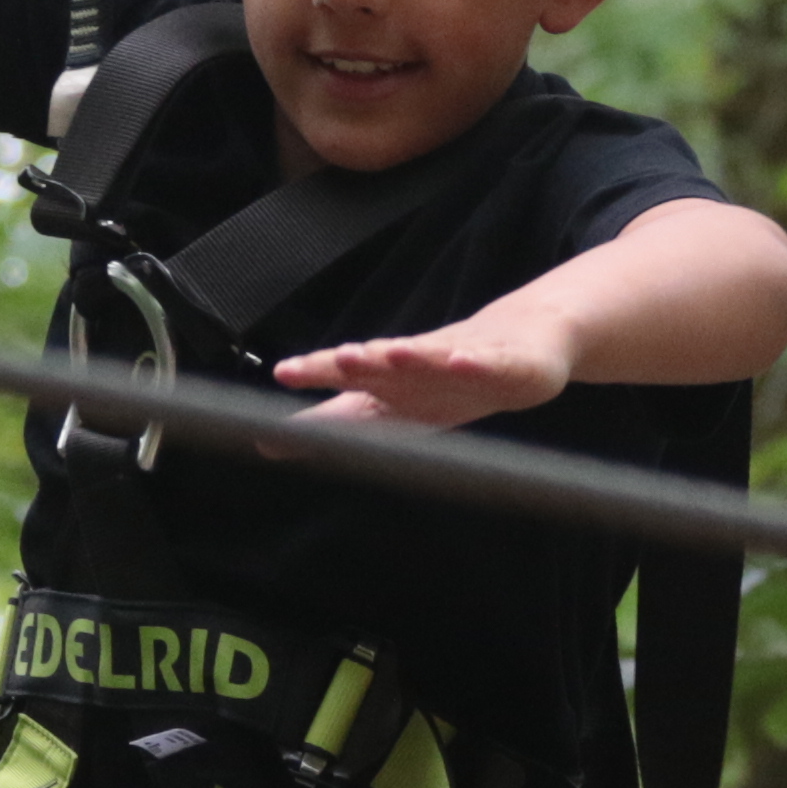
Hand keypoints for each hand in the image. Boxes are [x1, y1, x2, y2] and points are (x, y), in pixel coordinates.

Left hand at [273, 314, 571, 430]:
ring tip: (392, 353)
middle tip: (339, 358)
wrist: (521, 345)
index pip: (347, 373)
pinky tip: (461, 363)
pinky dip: (475, 364)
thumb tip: (265, 442)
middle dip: (363, 359)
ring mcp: (464, 360)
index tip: (285, 371)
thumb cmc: (442, 380)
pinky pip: (489, 365)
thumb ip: (329, 425)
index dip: (317, 371)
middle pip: (387, 359)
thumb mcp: (385, 410)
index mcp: (390, 377)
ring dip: (413, 355)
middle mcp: (421, 363)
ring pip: (435, 356)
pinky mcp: (507, 365)